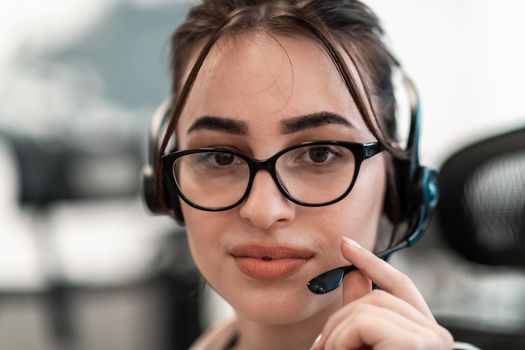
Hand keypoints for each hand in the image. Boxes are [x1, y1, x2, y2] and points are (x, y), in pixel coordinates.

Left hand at [314, 237, 452, 349]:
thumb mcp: (362, 342)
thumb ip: (359, 313)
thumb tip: (354, 274)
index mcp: (426, 334)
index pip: (401, 285)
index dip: (373, 263)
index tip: (346, 245)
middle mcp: (437, 334)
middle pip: (379, 296)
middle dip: (341, 317)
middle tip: (322, 345)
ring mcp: (432, 338)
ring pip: (368, 304)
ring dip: (337, 332)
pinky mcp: (418, 343)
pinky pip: (364, 320)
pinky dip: (341, 339)